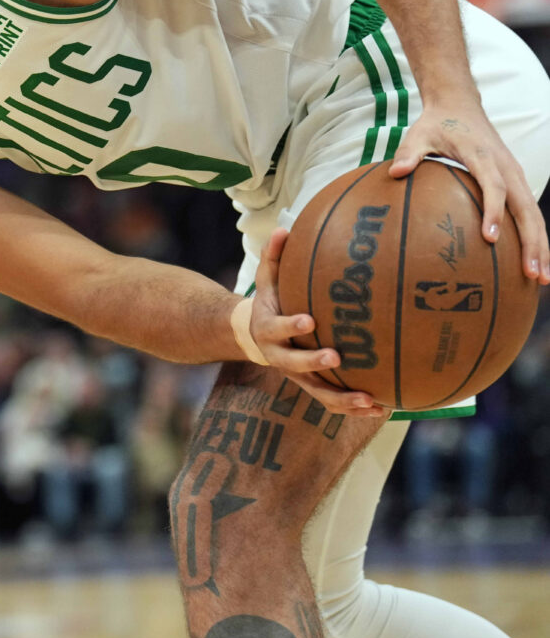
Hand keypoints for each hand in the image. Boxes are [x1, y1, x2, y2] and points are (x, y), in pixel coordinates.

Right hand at [251, 229, 387, 418]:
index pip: (278, 328)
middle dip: (314, 362)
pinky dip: (354, 408)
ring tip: (369, 400)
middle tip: (337, 358)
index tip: (309, 320)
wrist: (256, 335)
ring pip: (318, 393)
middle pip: (295, 365)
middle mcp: (281, 357)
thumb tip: (284, 229)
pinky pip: (332, 401)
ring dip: (343, 399)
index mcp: (268, 330)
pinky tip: (381, 407)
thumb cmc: (271, 301)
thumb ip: (274, 256)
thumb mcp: (267, 278)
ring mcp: (297, 376)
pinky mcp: (313, 386)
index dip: (291, 326)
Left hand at [389, 101, 545, 281]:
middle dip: (531, 242)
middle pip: (525, 208)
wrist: (461, 106)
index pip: (492, 187)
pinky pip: (529, 212)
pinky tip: (534, 262)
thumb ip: (408, 152)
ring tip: (541, 278)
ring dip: (540, 246)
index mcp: (482, 156)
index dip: (493, 212)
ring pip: (533, 214)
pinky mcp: (516, 181)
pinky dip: (535, 236)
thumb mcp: (418, 134)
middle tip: (532, 274)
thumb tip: (394, 172)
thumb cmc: (437, 124)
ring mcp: (515, 175)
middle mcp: (506, 167)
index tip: (490, 239)